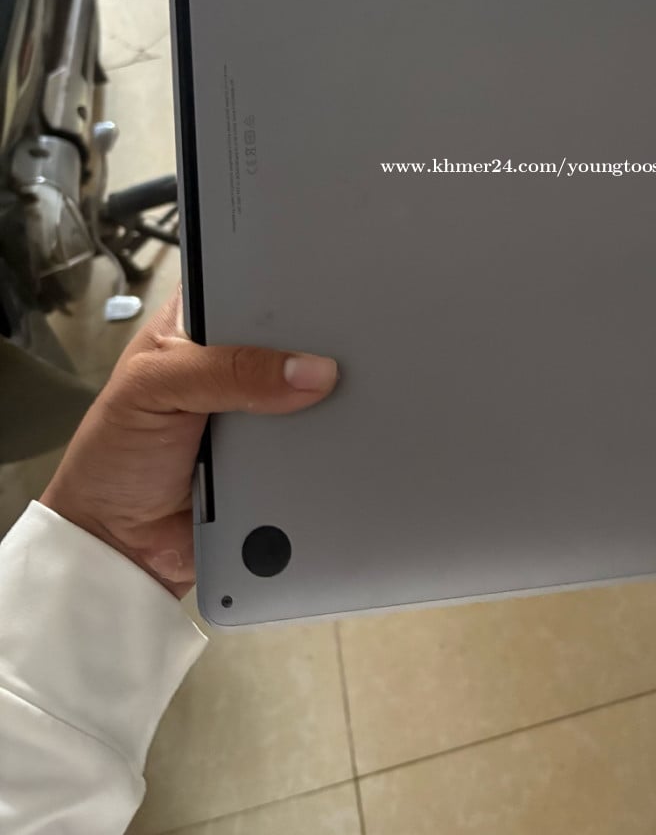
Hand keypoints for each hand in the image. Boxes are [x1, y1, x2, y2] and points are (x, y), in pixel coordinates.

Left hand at [40, 288, 337, 597]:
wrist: (123, 547)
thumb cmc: (117, 456)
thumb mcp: (154, 388)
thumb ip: (223, 370)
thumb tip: (308, 370)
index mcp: (200, 328)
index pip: (254, 288)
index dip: (289, 288)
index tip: (329, 290)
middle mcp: (238, 365)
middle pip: (296, 340)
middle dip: (319, 347)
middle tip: (351, 347)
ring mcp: (265, 413)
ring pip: (315, 395)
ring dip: (328, 402)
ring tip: (358, 395)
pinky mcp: (283, 459)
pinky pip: (318, 446)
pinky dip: (329, 446)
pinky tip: (345, 439)